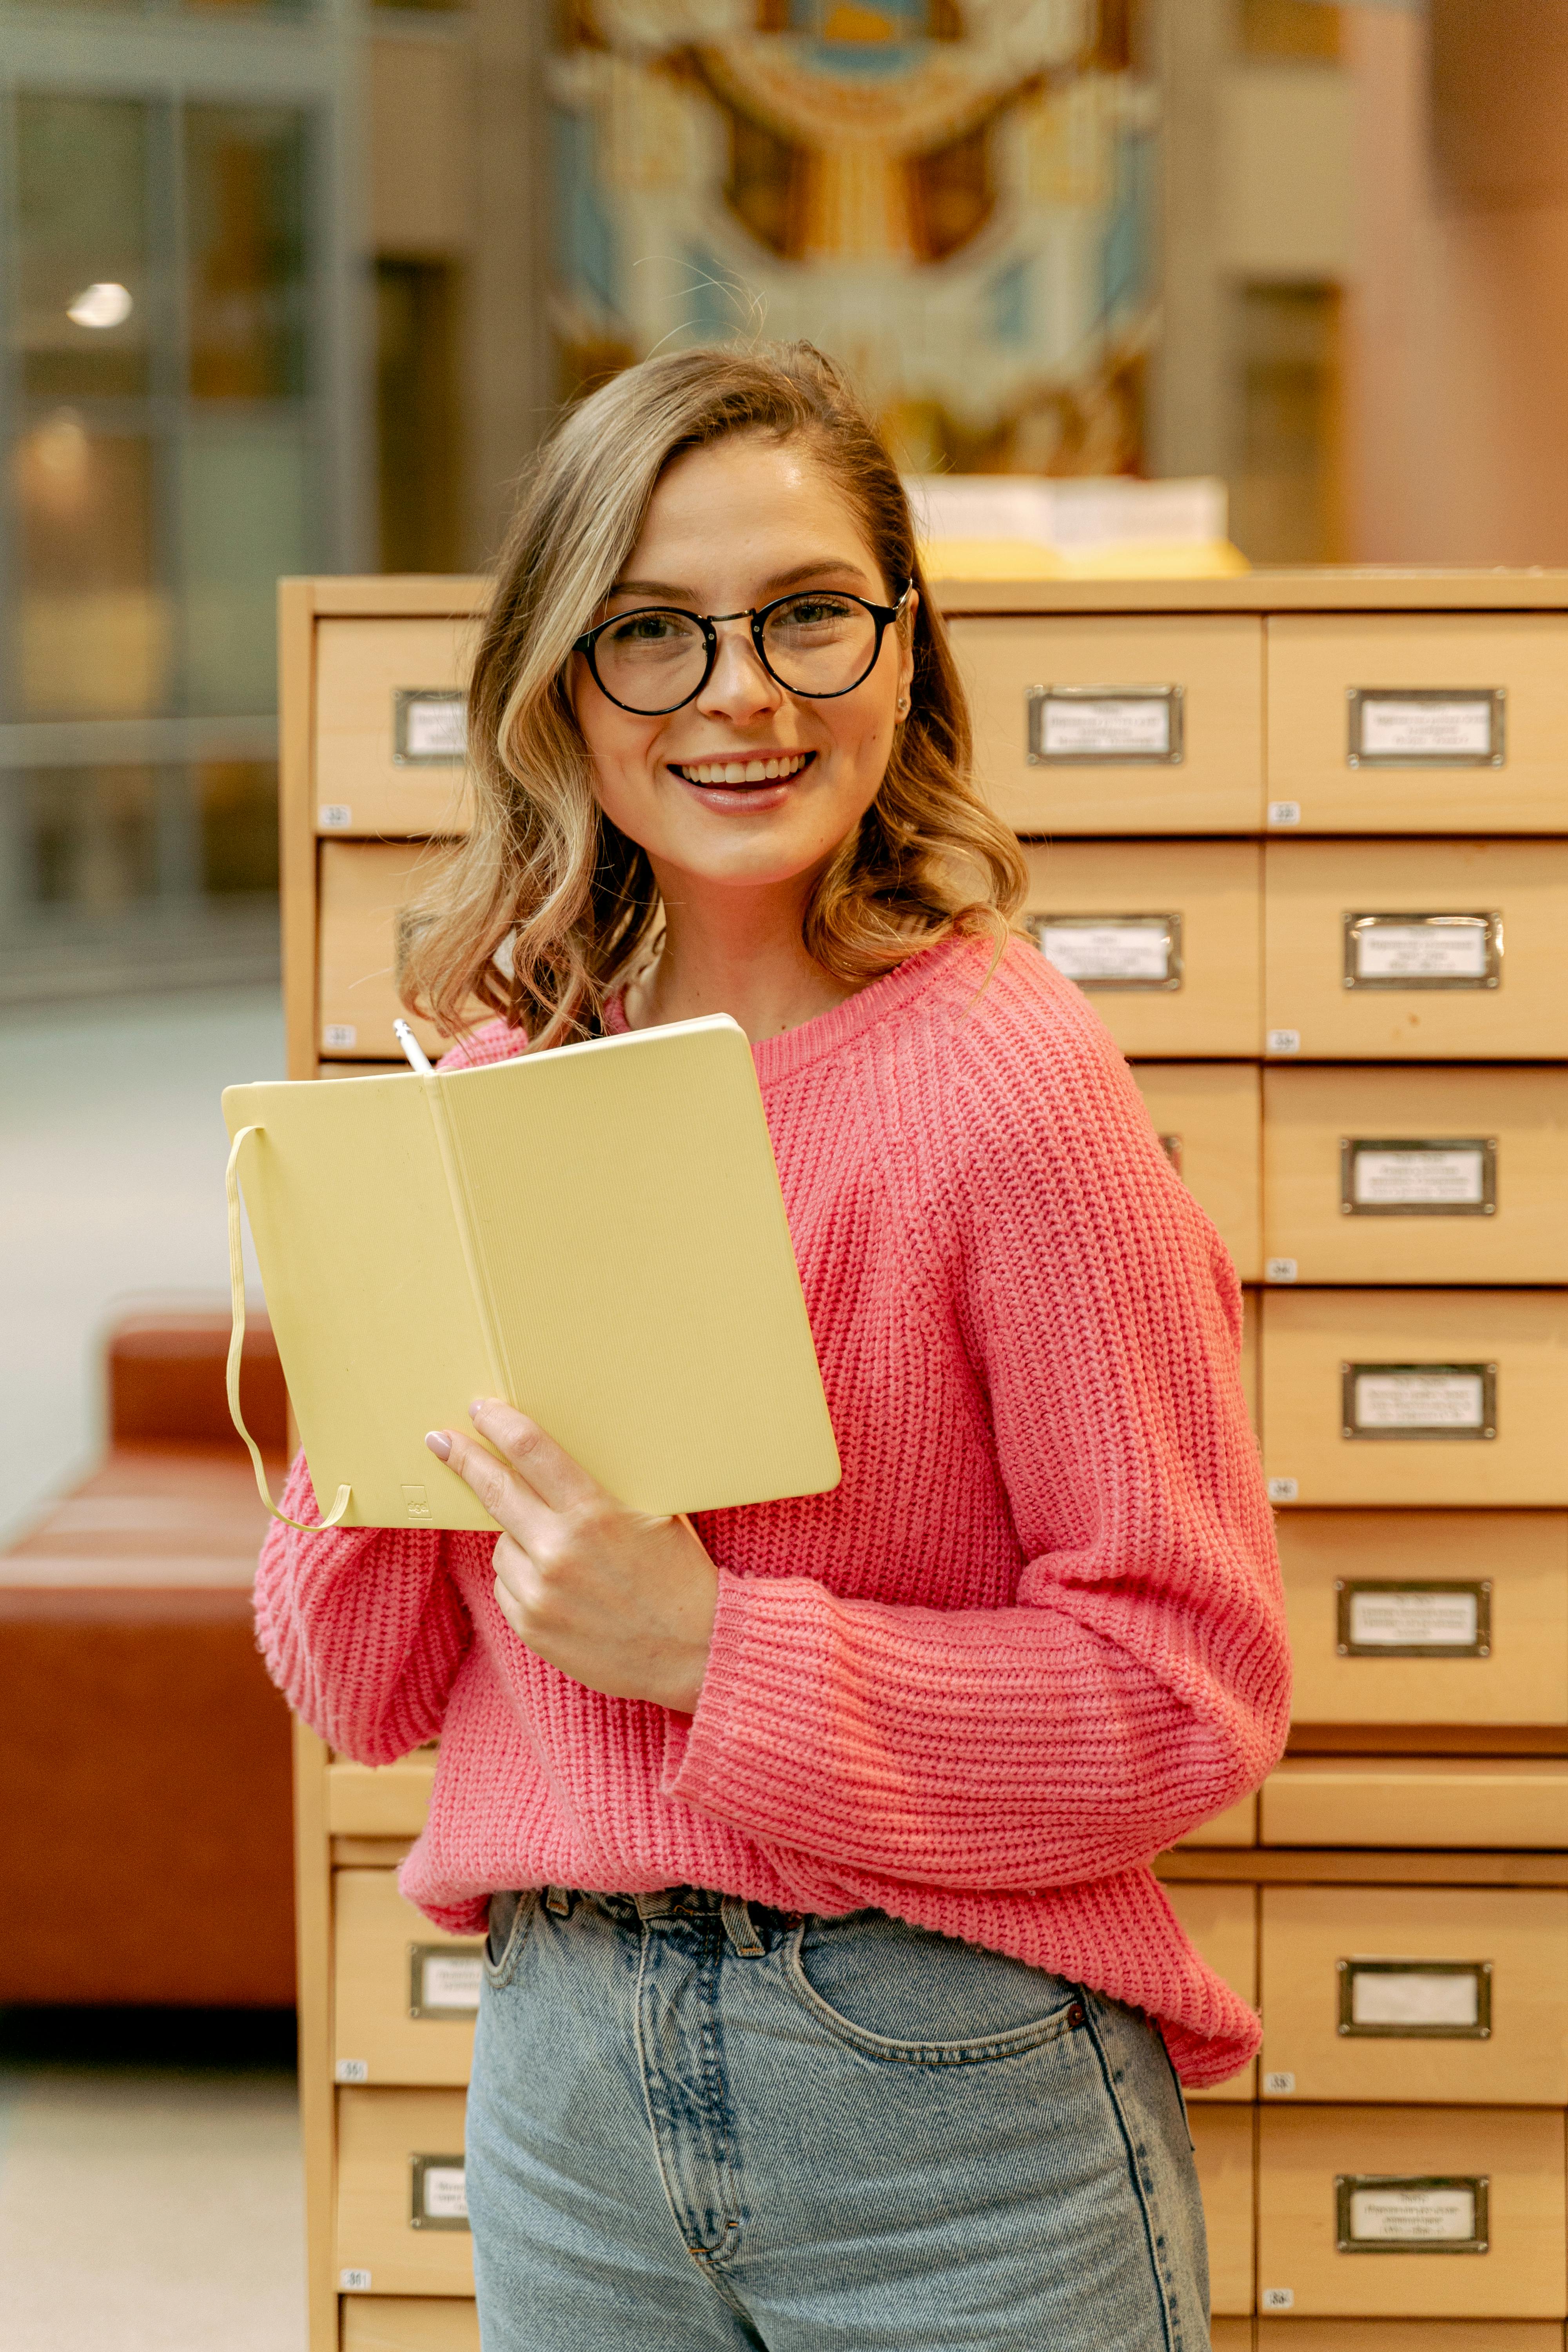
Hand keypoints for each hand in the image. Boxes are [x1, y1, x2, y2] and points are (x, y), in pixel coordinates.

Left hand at [426, 1399, 717, 1712]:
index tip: (480, 1408)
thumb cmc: (681, 1577)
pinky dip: (523, 1577)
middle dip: (465, 1459)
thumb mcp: (656, 1515)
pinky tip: (559, 1585)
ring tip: (563, 1553)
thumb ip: (604, 1489)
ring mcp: (540, 1593)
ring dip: (518, 1536)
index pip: (532, 1451)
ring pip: (502, 1545)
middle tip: (440, 1441)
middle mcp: (559, 1551)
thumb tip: (556, 1460)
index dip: (500, 1424)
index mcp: (594, 1514)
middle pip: (496, 1491)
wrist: (695, 1653)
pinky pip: (507, 1585)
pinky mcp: (531, 1627)